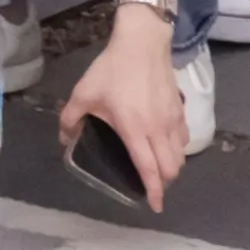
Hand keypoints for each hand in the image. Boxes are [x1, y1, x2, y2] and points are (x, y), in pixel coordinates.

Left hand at [57, 31, 190, 209]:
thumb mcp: (84, 93)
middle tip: (151, 187)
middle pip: (170, 168)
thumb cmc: (112, 70)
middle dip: (163, 184)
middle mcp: (158, 130)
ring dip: (172, 168)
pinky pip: (184, 139)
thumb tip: (65, 140)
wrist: (143, 43)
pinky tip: (166, 147)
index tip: (155, 206)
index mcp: (134, 130)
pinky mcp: (180, 110)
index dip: (153, 191)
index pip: (149, 169)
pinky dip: (178, 150)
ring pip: (180, 156)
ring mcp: (173, 120)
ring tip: (158, 170)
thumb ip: (71, 118)